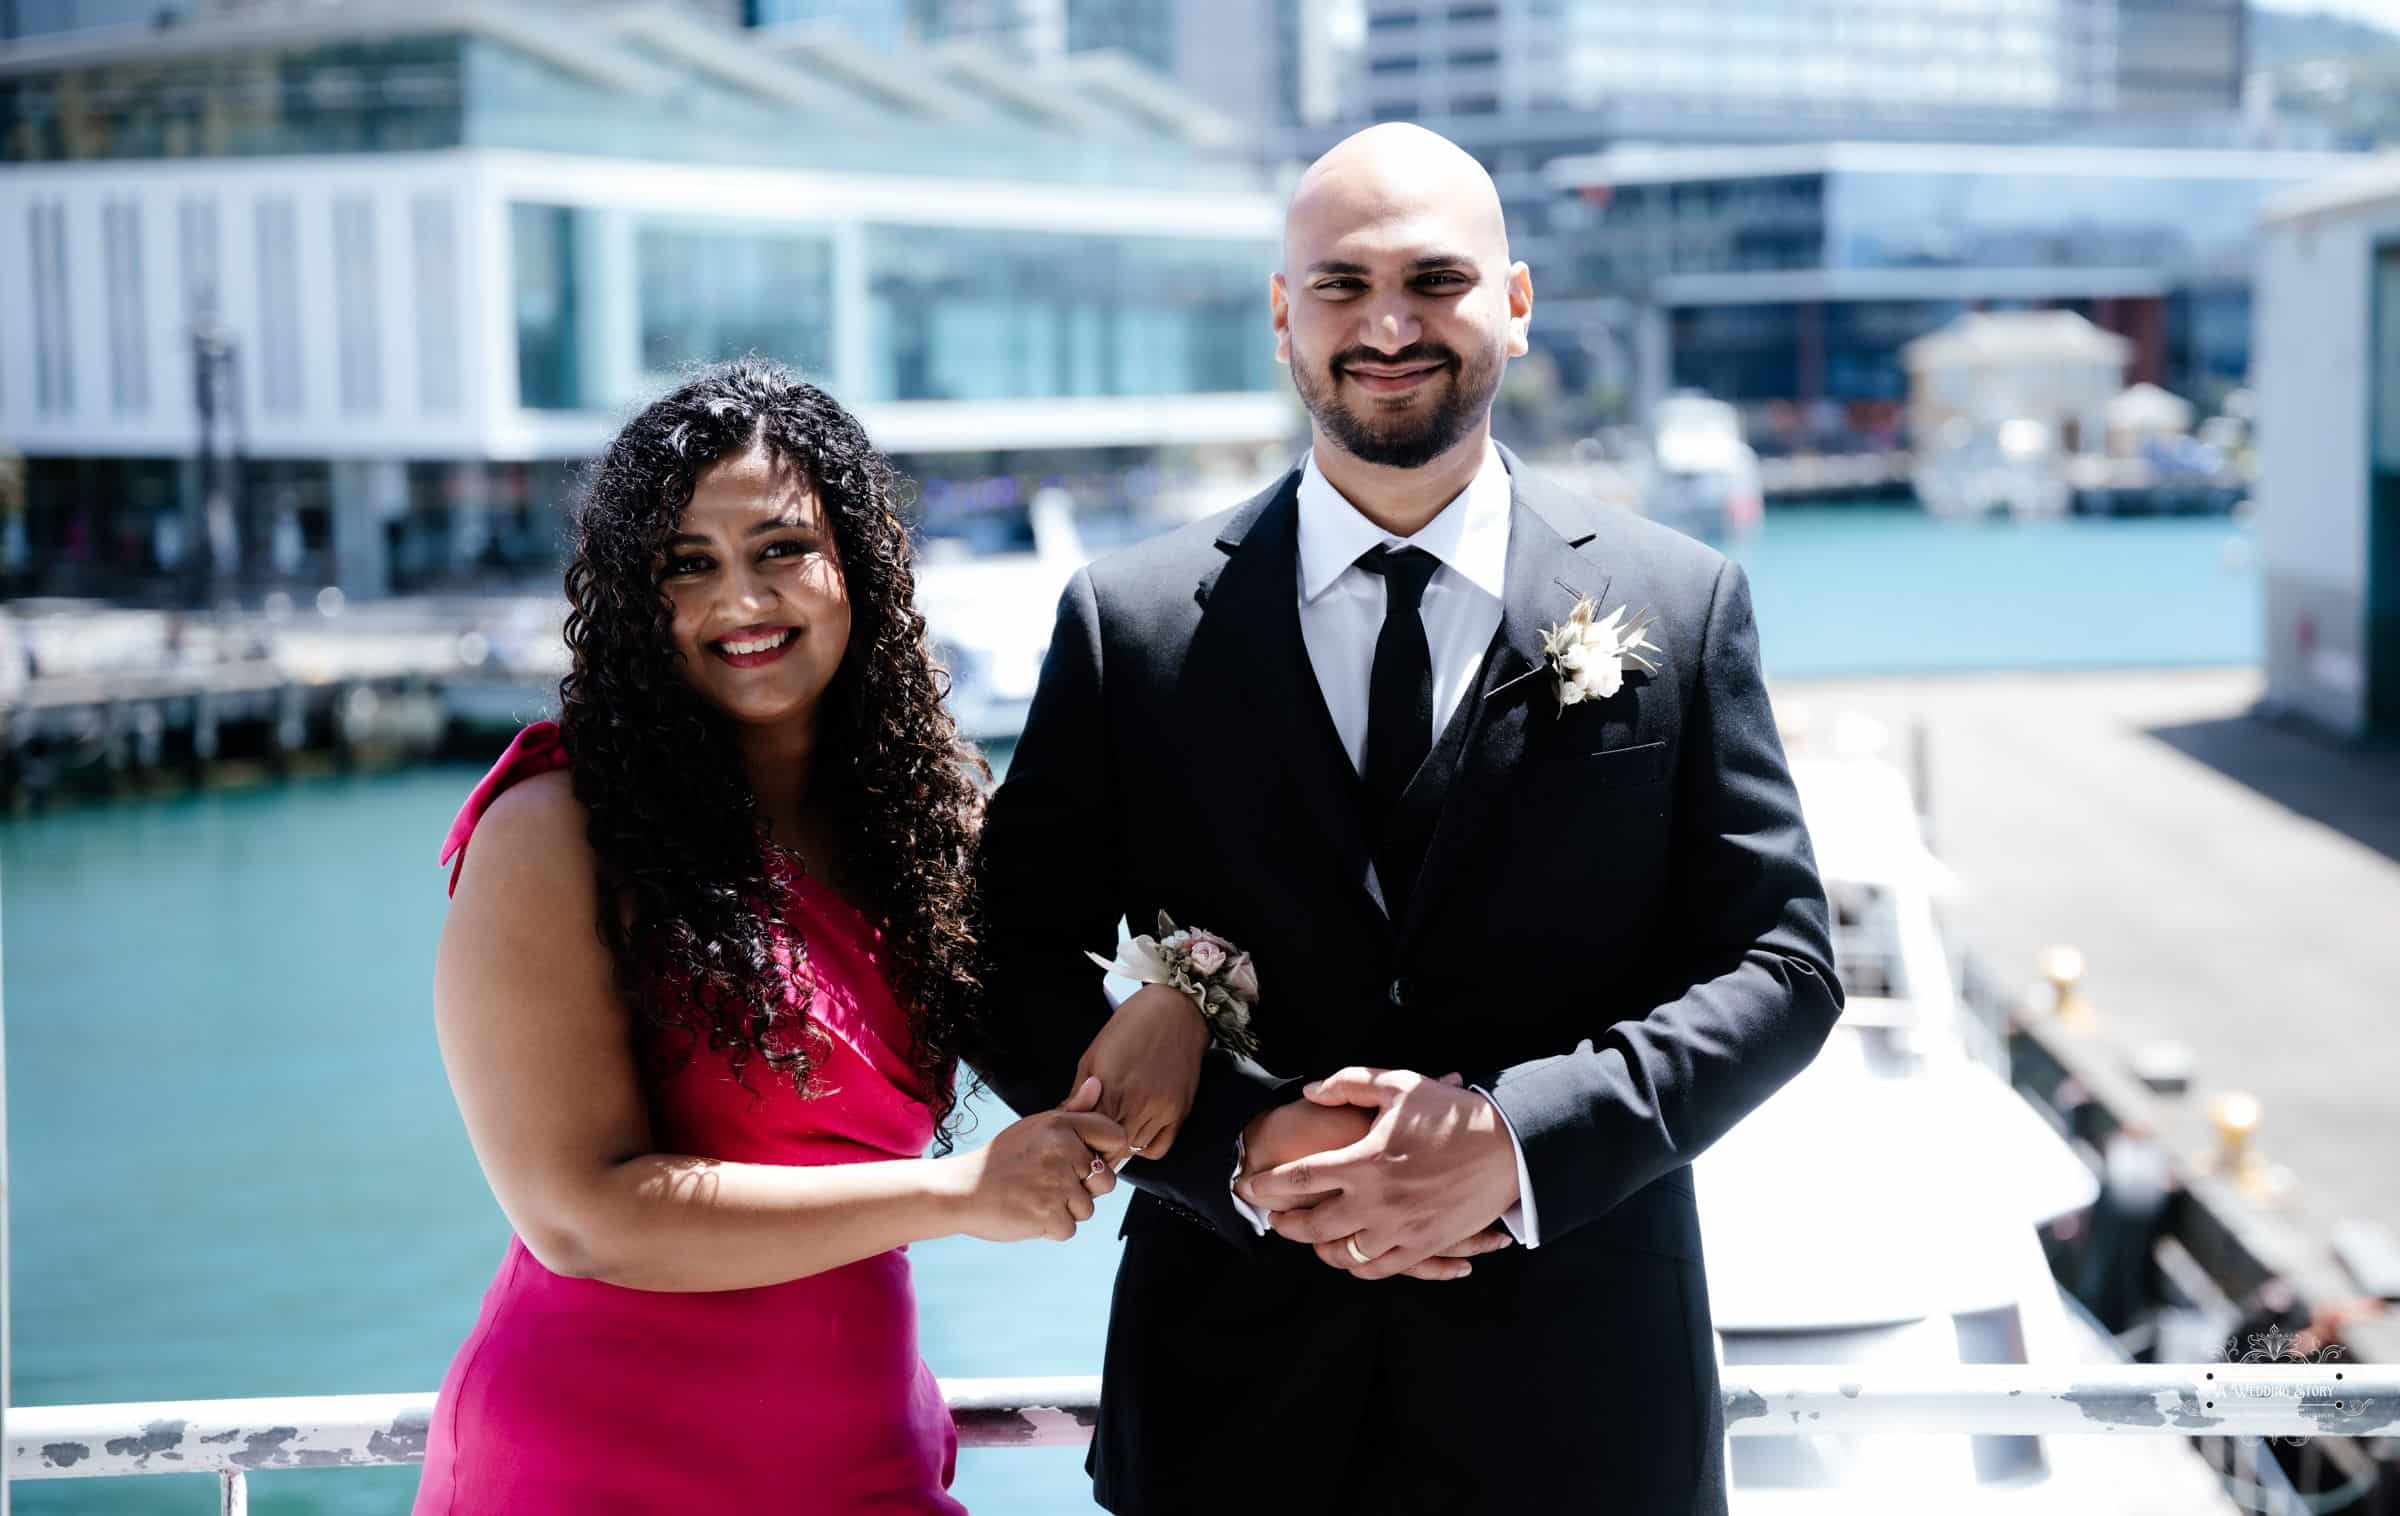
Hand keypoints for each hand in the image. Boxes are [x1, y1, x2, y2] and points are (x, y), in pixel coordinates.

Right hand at [942, 1076, 1127, 1241]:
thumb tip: (1096, 1085)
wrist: (961, 1190)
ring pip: (1087, 1208)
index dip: (1106, 1154)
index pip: (1115, 1136)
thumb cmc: (1001, 1160)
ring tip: (1036, 1197)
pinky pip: (1069, 1229)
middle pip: (1107, 1181)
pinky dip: (1051, 1228)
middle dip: (1086, 1189)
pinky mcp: (1048, 1215)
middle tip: (1052, 1184)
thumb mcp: (1035, 1126)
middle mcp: (1062, 1151)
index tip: (1087, 1162)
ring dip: (1066, 1210)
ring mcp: (1056, 1184)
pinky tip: (1030, 1212)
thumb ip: (1072, 1111)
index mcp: (1061, 1125)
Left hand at [1074, 984, 1209, 1157]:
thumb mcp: (1094, 1054)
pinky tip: (1137, 1131)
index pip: (1089, 1132)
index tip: (1077, 1139)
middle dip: (1098, 1147)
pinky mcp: (1179, 1111)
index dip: (1081, 1139)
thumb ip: (1080, 1091)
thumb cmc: (1132, 1026)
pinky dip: (1145, 1147)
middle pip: (1110, 1147)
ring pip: (1133, 1150)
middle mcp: (1137, 1101)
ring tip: (1114, 1134)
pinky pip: (1158, 1148)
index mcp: (1110, 1086)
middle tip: (1092, 1141)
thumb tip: (1065, 1116)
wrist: (1176, 1011)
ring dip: (1121, 1147)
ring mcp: (1161, 1108)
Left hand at [1237, 1067, 1519, 1281]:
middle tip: (1272, 1217)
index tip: (1249, 1185)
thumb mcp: (1399, 1084)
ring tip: (1308, 1237)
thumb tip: (1311, 1091)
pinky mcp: (1424, 1246)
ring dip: (1319, 1248)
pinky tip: (1349, 1256)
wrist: (1508, 1148)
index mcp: (1365, 1162)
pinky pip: (1381, 1269)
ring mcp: (1401, 1229)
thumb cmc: (1452, 1113)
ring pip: (1344, 1255)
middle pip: (1314, 1226)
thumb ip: (1349, 1084)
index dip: (1267, 1184)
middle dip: (1286, 1223)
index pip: (1300, 1179)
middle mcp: (1377, 1203)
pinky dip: (1358, 1266)